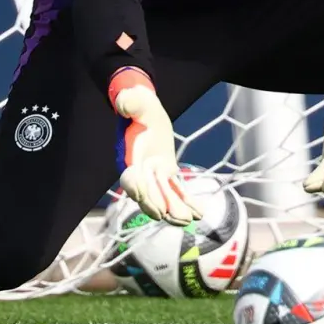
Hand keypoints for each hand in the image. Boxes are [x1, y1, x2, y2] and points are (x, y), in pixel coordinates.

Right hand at [111, 73, 201, 224]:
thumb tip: (123, 103)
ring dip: (174, 210)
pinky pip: (176, 191)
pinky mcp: (165, 174)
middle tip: (168, 216)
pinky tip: (200, 213)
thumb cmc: (139, 106)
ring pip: (163, 198)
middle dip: (156, 206)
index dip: (135, 187)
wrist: (144, 111)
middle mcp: (139, 170)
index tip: (142, 197)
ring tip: (189, 221)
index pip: (130, 176)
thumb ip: (131, 103)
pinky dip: (187, 202)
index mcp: (130, 155)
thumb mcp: (137, 102)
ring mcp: (152, 174)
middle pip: (146, 194)